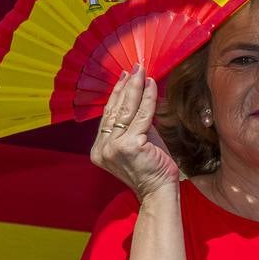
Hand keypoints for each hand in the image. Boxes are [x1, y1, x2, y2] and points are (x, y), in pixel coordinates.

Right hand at [90, 66, 178, 200]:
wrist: (159, 191)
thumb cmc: (152, 168)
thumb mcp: (138, 143)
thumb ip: (135, 124)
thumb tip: (141, 98)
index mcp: (99, 149)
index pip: (107, 116)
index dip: (116, 95)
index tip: (124, 77)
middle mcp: (102, 148)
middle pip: (115, 110)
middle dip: (126, 86)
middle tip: (134, 68)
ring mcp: (114, 147)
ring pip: (127, 111)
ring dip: (136, 88)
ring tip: (142, 71)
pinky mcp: (130, 146)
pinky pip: (142, 116)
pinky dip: (149, 99)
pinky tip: (152, 85)